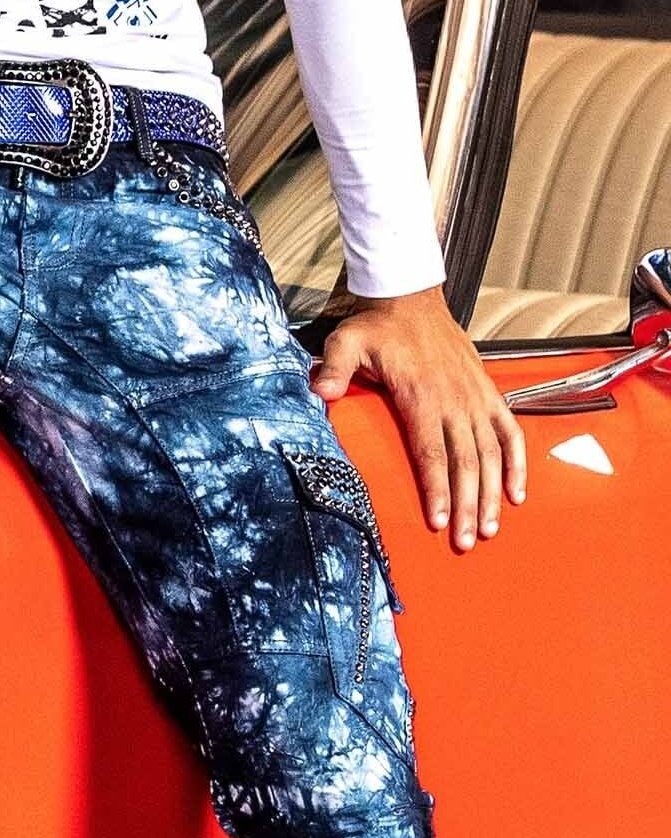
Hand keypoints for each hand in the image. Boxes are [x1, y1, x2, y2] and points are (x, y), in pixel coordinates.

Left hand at [310, 286, 525, 551]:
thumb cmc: (378, 326)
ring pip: (490, 453)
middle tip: (466, 541)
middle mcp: (455, 400)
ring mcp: (475, 397)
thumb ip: (335, 368)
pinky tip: (517, 491)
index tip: (438, 521)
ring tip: (491, 528)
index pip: (432, 452)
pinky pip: (509, 430)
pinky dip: (516, 461)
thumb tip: (320, 391)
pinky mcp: (487, 392)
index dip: (437, 489)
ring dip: (493, 493)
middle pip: (466, 462)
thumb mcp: (348, 341)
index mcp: (423, 396)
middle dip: (468, 505)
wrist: (411, 296)